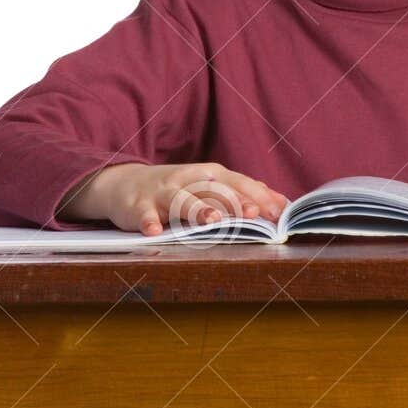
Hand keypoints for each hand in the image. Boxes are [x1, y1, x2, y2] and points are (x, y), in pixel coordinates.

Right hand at [60, 161, 290, 235]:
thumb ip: (243, 193)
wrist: (126, 184)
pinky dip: (148, 222)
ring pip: (181, 200)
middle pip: (214, 190)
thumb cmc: (179, 189)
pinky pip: (144, 215)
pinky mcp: (139, 205)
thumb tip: (282, 203)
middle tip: (252, 215)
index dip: (257, 197)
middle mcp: (188, 180)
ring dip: (196, 209)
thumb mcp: (210, 186)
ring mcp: (163, 192)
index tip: (277, 212)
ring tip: (211, 220)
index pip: (238, 183)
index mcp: (209, 175)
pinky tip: (155, 231)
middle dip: (233, 202)